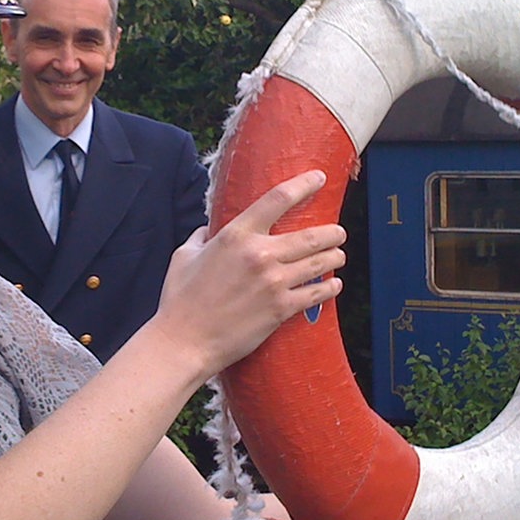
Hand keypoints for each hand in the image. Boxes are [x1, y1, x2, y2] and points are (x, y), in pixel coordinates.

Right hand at [154, 170, 345, 378]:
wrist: (185, 340)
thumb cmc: (180, 298)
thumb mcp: (184, 255)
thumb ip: (201, 237)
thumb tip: (207, 231)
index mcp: (236, 235)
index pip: (278, 199)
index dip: (303, 184)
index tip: (318, 178)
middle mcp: (260, 254)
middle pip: (312, 234)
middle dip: (333, 232)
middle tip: (339, 232)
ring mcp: (274, 282)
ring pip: (320, 262)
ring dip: (335, 257)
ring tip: (339, 255)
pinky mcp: (281, 309)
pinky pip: (317, 293)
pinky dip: (330, 287)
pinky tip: (334, 285)